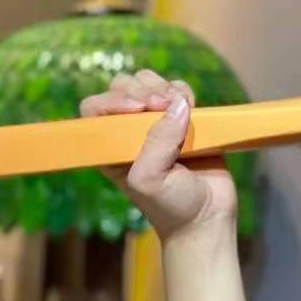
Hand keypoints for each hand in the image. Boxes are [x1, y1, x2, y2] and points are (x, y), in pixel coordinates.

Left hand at [79, 70, 237, 240]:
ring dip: (163, 87)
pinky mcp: (181, 119)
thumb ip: (157, 142)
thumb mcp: (150, 179)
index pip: (94, 108)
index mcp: (109, 145)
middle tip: (159, 105)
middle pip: (122, 87)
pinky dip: (182, 91)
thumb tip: (176, 105)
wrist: (206, 217)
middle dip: (141, 90)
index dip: (112, 99)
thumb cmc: (169, 205)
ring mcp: (154, 122)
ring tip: (180, 107)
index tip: (137, 108)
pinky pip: (177, 90)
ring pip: (149, 83)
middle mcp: (127, 131)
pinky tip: (191, 107)